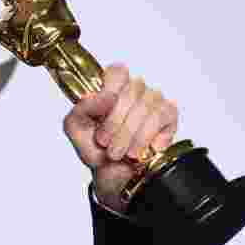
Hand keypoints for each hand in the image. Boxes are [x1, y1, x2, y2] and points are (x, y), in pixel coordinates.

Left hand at [63, 63, 178, 211]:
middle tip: (106, 144)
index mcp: (111, 86)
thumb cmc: (96, 147)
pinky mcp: (168, 114)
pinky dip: (148, 137)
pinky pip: (161, 118)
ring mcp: (153, 100)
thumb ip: (83, 108)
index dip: (110, 91)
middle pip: (131, 92)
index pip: (117, 71)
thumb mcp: (76, 128)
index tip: (100, 117)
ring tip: (120, 153)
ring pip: (146, 107)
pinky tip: (142, 149)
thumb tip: (105, 96)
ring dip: (130, 136)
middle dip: (115, 125)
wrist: (112, 173)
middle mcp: (134, 89)